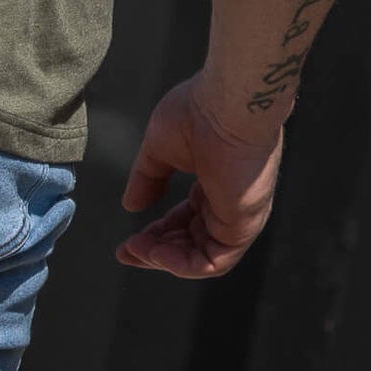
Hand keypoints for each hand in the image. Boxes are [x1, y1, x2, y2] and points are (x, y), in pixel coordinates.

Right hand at [115, 73, 283, 277]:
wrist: (227, 106)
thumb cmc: (198, 113)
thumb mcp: (160, 148)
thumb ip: (147, 177)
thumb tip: (131, 203)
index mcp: (214, 184)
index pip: (186, 220)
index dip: (157, 233)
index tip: (129, 241)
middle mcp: (228, 204)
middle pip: (192, 242)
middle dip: (157, 250)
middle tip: (127, 251)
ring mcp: (238, 217)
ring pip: (203, 257)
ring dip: (166, 259)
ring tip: (137, 250)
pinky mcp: (242, 226)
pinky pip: (213, 261)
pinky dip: (183, 263)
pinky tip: (156, 253)